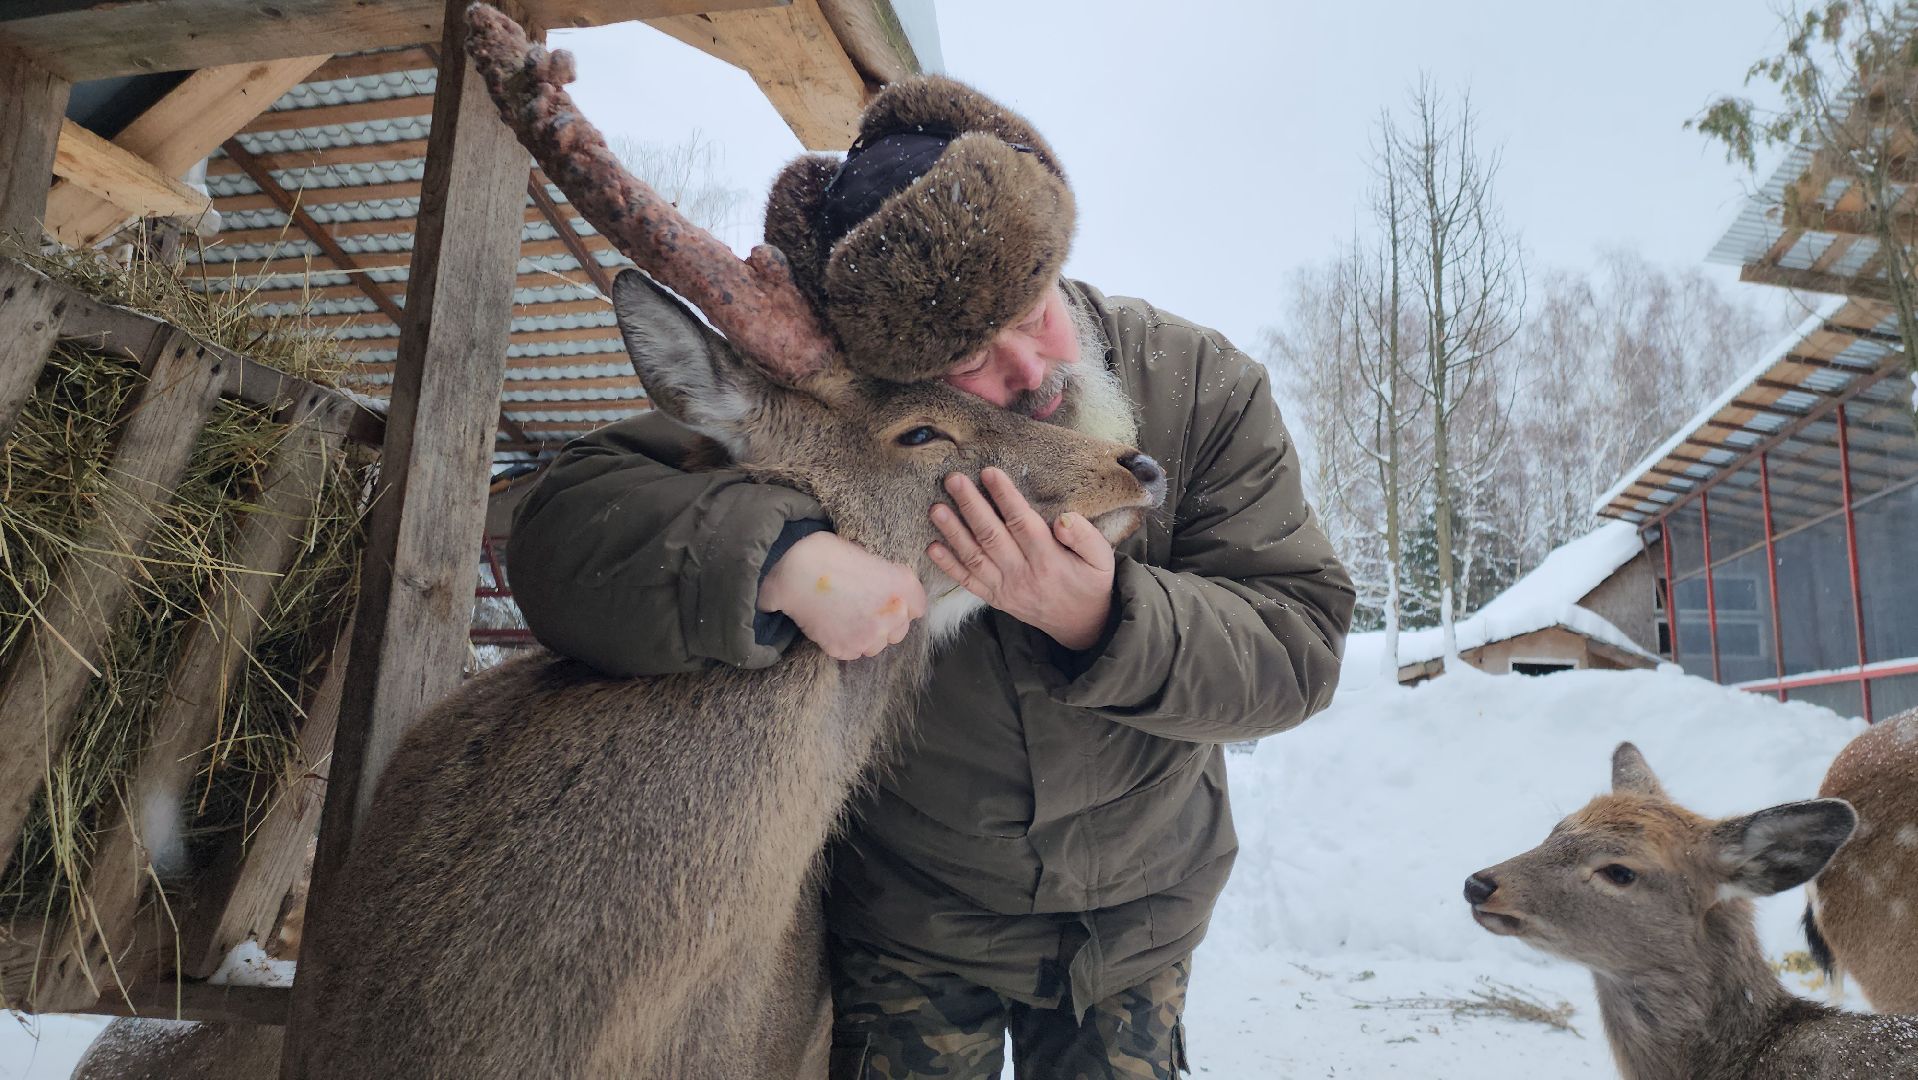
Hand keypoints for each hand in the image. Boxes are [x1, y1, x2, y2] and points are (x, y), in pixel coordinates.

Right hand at [758, 532, 926, 659]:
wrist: (795, 573)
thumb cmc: (828, 554)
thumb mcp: (868, 555)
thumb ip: (885, 577)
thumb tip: (884, 587)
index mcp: (903, 587)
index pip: (918, 607)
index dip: (903, 603)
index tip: (889, 599)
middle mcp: (893, 615)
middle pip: (899, 630)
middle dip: (885, 621)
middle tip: (863, 607)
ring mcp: (870, 636)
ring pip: (876, 645)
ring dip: (867, 635)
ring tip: (847, 617)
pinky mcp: (846, 650)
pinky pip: (853, 651)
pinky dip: (845, 641)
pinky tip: (833, 624)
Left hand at [928, 468, 1115, 651]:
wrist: (1082, 625)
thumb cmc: (1090, 583)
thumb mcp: (1102, 559)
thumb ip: (1085, 537)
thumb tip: (1063, 518)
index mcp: (1049, 560)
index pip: (1022, 523)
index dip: (1004, 497)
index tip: (989, 473)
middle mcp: (1023, 574)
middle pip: (991, 536)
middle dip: (971, 506)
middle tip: (953, 480)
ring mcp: (1005, 588)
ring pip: (974, 557)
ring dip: (953, 532)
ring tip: (937, 508)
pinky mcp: (995, 598)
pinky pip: (968, 582)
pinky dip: (949, 566)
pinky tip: (932, 547)